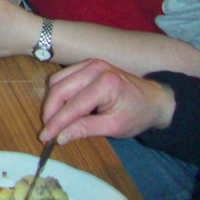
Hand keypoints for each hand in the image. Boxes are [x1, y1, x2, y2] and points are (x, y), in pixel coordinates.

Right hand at [40, 58, 176, 145]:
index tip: (44, 137)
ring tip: (53, 120)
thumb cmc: (137, 115)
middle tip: (46, 130)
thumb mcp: (114, 127)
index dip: (56, 122)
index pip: (72, 105)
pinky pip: (64, 76)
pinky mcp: (87, 64)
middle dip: (49, 111)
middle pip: (60, 88)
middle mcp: (94, 68)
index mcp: (105, 84)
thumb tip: (60, 137)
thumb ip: (85, 129)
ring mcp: (89, 63)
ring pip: (57, 80)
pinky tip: (61, 107)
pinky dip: (58, 92)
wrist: (154, 99)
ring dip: (52, 101)